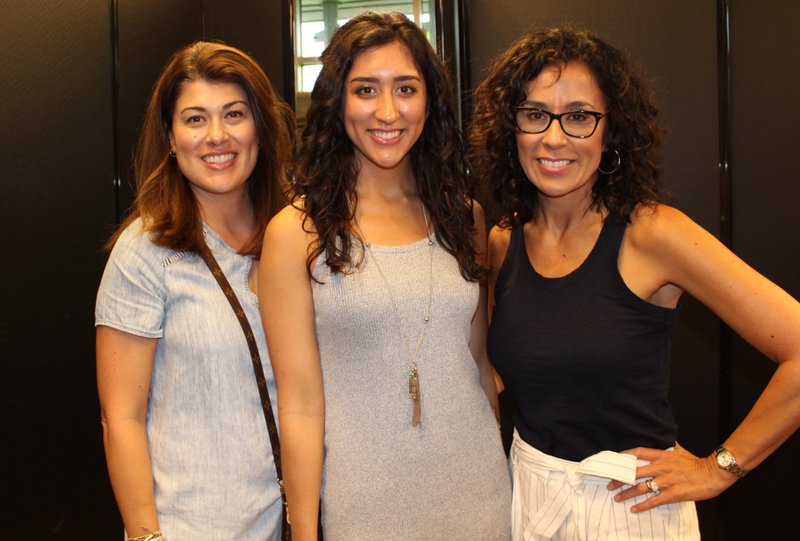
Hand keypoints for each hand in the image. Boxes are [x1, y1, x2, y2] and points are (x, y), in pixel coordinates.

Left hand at [606, 443, 738, 512]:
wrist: (713, 474)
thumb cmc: (695, 463)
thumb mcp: (679, 450)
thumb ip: (666, 447)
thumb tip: (660, 438)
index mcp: (662, 455)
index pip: (638, 452)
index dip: (624, 456)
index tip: (613, 461)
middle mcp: (662, 467)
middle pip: (634, 472)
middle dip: (620, 478)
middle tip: (609, 484)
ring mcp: (667, 481)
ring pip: (641, 487)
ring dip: (627, 493)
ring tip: (617, 498)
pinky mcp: (674, 493)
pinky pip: (654, 500)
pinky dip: (643, 506)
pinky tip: (634, 509)